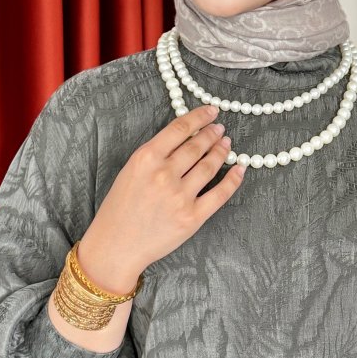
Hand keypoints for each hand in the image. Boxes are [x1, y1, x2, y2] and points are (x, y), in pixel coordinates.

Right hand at [78, 104, 243, 286]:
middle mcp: (164, 174)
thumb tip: (186, 138)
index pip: (179, 129)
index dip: (199, 117)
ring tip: (227, 144)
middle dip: (212, 134)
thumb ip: (156, 154)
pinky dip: (234, 179)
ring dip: (222, 151)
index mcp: (146, 158)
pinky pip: (220, 193)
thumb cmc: (120, 208)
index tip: (211, 111)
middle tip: (220, 129)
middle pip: (197, 146)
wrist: (116, 245)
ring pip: (210, 166)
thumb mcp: (130, 171)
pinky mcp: (192, 217)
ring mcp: (180, 196)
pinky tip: (240, 168)